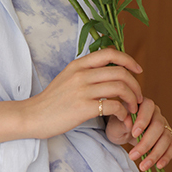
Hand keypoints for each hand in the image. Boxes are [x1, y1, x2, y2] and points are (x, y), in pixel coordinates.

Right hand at [23, 48, 143, 139]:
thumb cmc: (52, 101)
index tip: (138, 70)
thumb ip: (85, 72)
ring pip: (120, 88)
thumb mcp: (67, 78)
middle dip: (136, 85)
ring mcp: (82, 90)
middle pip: (120, 72)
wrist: (33, 116)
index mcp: (78, 65)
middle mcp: (81, 74)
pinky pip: (114, 106)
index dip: (129, 60)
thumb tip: (108, 70)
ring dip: (132, 100)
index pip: (110, 53)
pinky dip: (123, 113)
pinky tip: (122, 119)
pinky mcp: (83, 108)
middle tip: (138, 97)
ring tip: (132, 109)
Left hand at [106, 97, 171, 170]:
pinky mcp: (167, 137)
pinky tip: (158, 165)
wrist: (122, 132)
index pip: (148, 107)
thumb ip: (121, 122)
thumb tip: (129, 122)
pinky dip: (166, 157)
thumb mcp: (115, 124)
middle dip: (146, 143)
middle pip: (158, 126)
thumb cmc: (118, 125)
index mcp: (142, 104)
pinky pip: (171, 146)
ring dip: (155, 154)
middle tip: (133, 156)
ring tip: (143, 166)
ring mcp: (164, 125)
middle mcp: (156, 113)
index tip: (133, 134)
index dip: (143, 120)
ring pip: (166, 138)